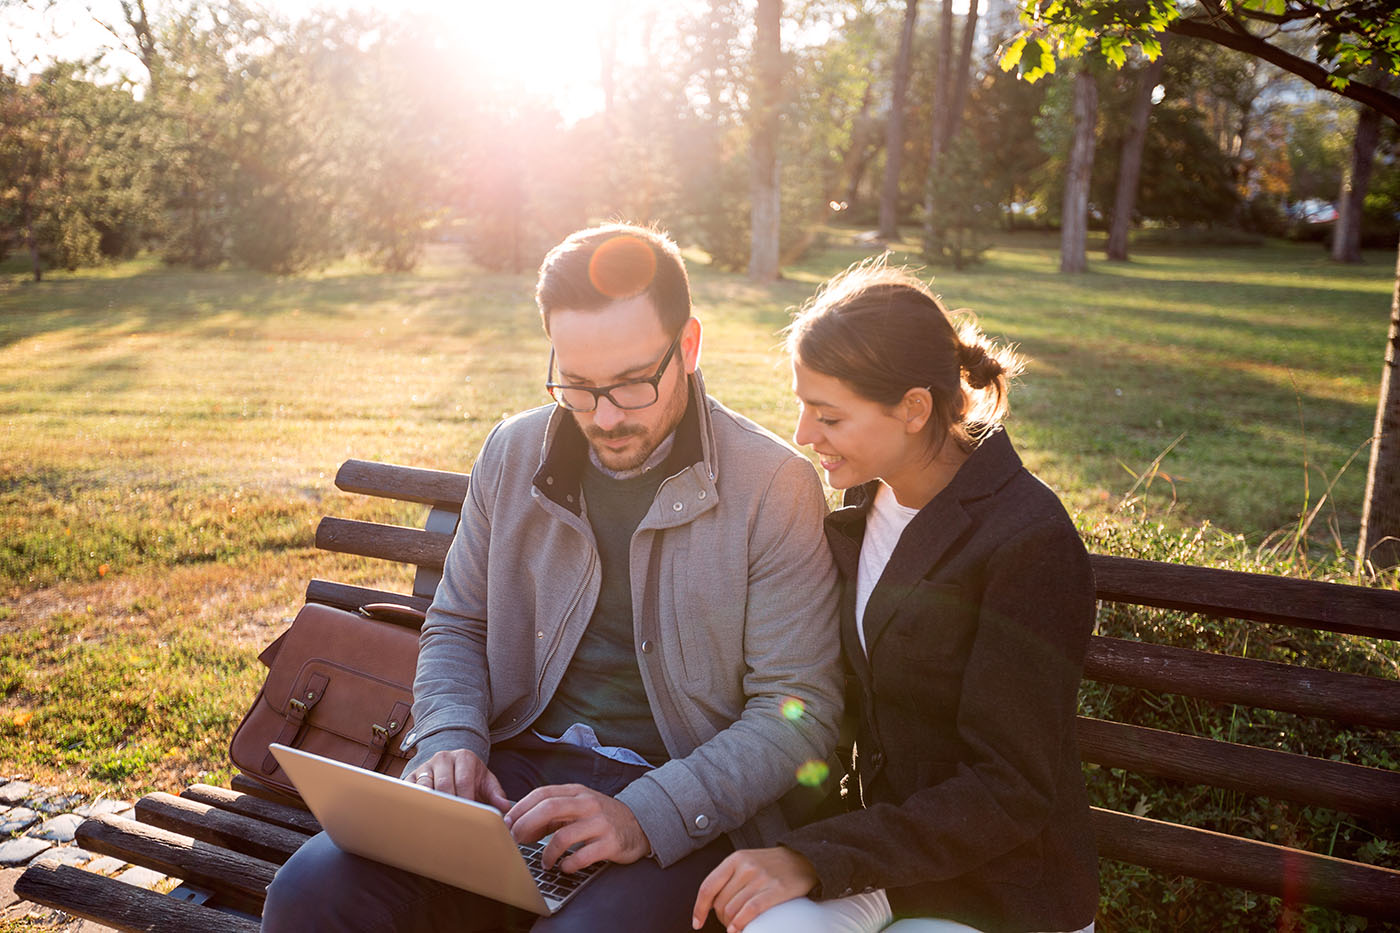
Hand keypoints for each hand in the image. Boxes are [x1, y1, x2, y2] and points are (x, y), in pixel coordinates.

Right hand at [406, 750, 510, 811]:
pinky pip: (409, 790)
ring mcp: (425, 766)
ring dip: (431, 805)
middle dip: (449, 805)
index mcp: (464, 757)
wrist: (453, 767)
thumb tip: (504, 807)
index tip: (469, 817)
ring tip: (437, 821)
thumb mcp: (486, 782)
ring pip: (425, 787)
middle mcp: (443, 758)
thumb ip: (496, 793)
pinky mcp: (411, 776)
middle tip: (454, 823)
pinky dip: (414, 802)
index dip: (466, 800)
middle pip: (444, 784)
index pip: (464, 781)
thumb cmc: (471, 777)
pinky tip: (420, 814)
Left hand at [504, 783, 649, 871]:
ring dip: (547, 853)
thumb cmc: (601, 818)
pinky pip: (582, 856)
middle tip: (516, 842)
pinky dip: (568, 864)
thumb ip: (552, 815)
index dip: (520, 808)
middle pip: (549, 808)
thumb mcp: (578, 808)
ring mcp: (599, 823)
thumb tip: (521, 829)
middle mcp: (587, 803)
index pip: (542, 794)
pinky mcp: (610, 843)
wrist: (640, 825)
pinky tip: (565, 867)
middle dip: (526, 825)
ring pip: (562, 836)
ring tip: (545, 863)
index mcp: (576, 792)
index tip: (506, 823)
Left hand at [692, 847, 817, 931]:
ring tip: (735, 927)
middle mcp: (747, 867)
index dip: (699, 908)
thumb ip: (729, 876)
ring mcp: (762, 877)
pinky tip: (737, 929)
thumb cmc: (772, 865)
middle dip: (720, 919)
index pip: (708, 886)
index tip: (697, 922)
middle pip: (721, 902)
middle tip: (727, 923)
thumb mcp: (747, 861)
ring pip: (734, 909)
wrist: (805, 859)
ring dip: (730, 924)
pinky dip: (741, 923)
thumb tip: (710, 903)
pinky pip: (751, 910)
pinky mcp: (777, 889)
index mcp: (735, 859)